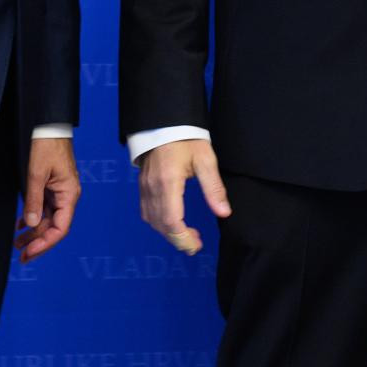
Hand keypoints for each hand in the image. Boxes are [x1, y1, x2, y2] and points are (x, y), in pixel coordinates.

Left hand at [15, 136, 80, 261]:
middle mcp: (66, 196)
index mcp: (69, 195)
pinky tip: (20, 226)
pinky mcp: (51, 188)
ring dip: (33, 232)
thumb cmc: (47, 146)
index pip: (60, 228)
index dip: (44, 243)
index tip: (30, 252)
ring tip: (17, 243)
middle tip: (21, 255)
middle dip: (37, 242)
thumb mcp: (36, 174)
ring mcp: (59, 193)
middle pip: (54, 227)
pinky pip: (43, 209)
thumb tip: (31, 224)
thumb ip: (33, 200)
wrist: (49, 127)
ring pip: (47, 220)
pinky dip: (32, 219)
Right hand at [138, 139, 230, 254]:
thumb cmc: (186, 138)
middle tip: (196, 245)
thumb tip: (224, 212)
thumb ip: (214, 188)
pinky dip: (159, 222)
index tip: (197, 245)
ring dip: (168, 232)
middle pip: (161, 225)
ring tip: (187, 235)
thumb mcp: (205, 160)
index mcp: (168, 182)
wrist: (164, 121)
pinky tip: (172, 221)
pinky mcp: (143, 185)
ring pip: (152, 220)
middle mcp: (152, 187)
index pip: (171, 221)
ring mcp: (145, 187)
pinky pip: (146, 211)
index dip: (183, 238)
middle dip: (178, 239)